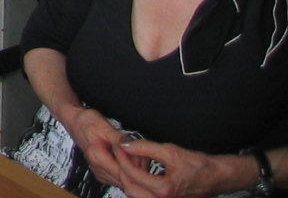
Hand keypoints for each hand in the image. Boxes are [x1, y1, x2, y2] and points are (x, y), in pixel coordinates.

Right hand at [61, 106, 136, 190]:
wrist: (75, 122)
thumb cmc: (87, 122)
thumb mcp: (104, 125)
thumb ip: (119, 138)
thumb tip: (131, 146)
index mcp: (97, 157)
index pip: (123, 174)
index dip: (137, 167)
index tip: (143, 156)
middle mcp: (98, 169)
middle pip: (126, 180)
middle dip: (138, 168)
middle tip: (143, 153)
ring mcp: (100, 173)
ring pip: (125, 181)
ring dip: (134, 170)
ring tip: (137, 155)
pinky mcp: (103, 174)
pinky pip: (121, 179)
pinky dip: (128, 171)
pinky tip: (130, 160)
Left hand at [113, 138, 257, 197]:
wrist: (218, 176)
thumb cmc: (200, 165)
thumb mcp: (170, 151)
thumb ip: (145, 147)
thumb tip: (126, 144)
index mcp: (164, 190)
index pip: (132, 175)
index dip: (122, 158)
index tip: (119, 146)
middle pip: (130, 189)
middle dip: (122, 171)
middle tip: (120, 154)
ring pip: (137, 194)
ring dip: (129, 178)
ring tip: (128, 160)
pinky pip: (145, 195)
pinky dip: (138, 183)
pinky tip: (138, 170)